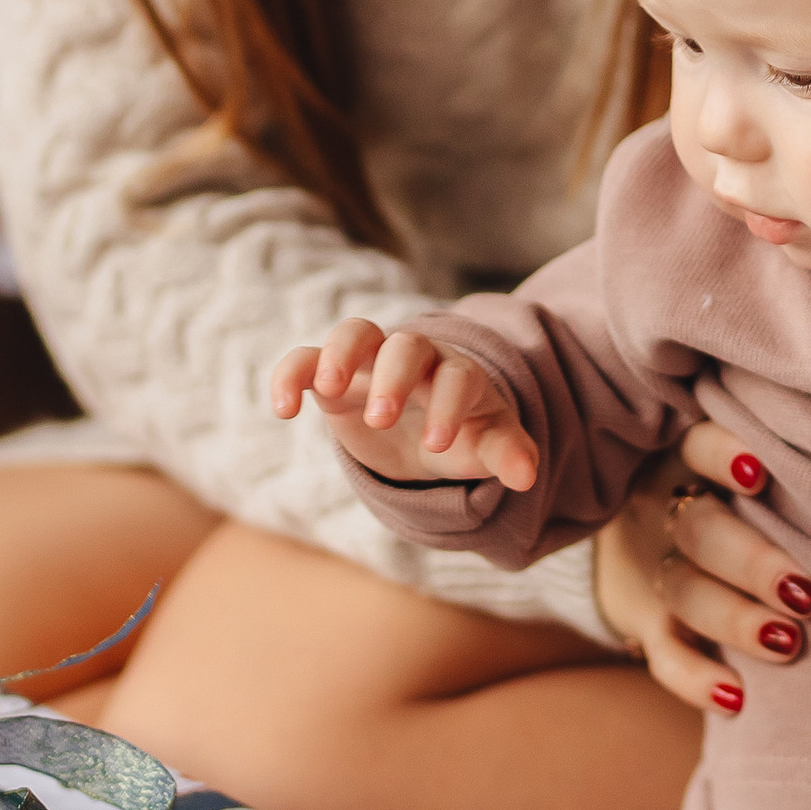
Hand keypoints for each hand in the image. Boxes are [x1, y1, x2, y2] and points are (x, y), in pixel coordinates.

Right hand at [272, 323, 537, 492]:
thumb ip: (506, 453)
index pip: (457, 377)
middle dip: (393, 376)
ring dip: (341, 354)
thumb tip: (529, 477)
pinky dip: (290, 374)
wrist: (425, 423)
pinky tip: (282, 409)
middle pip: (406, 345)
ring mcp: (370, 361)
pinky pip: (306, 359)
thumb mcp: (485, 444)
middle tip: (382, 419)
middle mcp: (415, 358)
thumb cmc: (463, 430)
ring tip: (329, 389)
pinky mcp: (332, 374)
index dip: (447, 406)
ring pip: (354, 332)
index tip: (436, 445)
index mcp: (458, 374)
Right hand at [591, 420, 810, 714]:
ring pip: (684, 590)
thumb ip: (786, 475)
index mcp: (690, 464)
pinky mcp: (647, 624)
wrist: (634, 549)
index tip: (759, 473)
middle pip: (699, 529)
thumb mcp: (734, 473)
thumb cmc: (727, 501)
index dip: (721, 455)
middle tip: (806, 592)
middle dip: (752, 562)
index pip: (698, 445)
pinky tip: (736, 698)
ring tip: (786, 643)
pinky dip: (696, 680)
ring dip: (735, 619)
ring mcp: (653, 569)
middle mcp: (666, 511)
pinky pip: (664, 655)